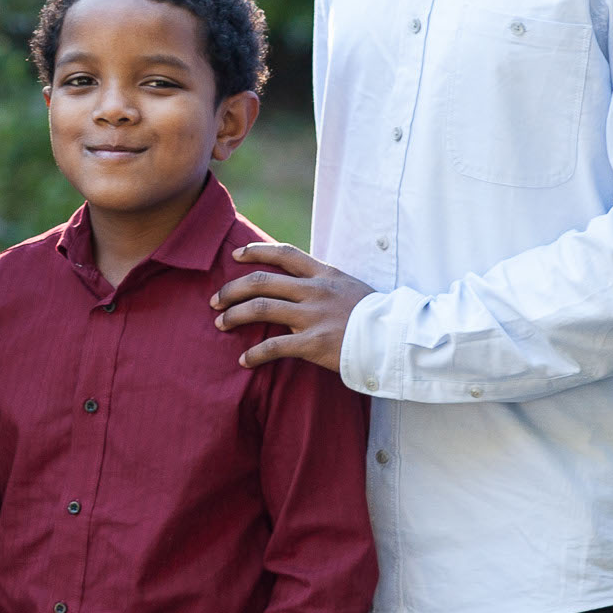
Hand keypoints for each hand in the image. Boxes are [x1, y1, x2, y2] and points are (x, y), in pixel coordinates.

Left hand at [212, 242, 375, 371]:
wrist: (397, 338)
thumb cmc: (375, 317)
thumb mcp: (350, 288)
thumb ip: (325, 285)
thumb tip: (302, 285)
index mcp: (325, 274)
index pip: (284, 253)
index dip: (255, 251)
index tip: (236, 256)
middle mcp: (315, 290)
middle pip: (261, 281)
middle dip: (231, 290)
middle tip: (215, 300)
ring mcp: (313, 316)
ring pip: (261, 308)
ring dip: (234, 315)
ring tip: (220, 324)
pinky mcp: (314, 343)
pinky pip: (274, 347)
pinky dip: (254, 354)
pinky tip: (244, 360)